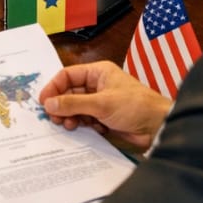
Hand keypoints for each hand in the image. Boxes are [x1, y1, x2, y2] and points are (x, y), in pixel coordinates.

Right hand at [39, 61, 172, 149]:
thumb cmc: (133, 107)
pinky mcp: (105, 118)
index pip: (67, 76)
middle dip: (61, 105)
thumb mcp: (101, 104)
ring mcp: (101, 102)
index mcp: (98, 73)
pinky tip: (86, 129)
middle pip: (70, 93)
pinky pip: (86, 119)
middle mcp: (98, 85)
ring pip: (76, 108)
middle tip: (54, 118)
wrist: (159, 128)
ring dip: (71, 116)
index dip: (53, 88)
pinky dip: (83, 125)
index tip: (43, 102)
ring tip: (69, 125)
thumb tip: (47, 104)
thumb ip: (72, 104)